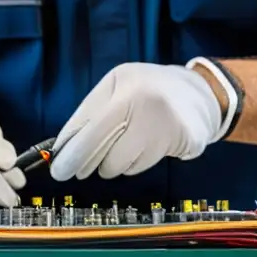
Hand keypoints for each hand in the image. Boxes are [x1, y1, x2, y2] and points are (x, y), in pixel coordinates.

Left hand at [49, 62, 222, 180]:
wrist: (199, 94)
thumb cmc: (148, 90)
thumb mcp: (118, 86)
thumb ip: (91, 111)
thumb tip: (64, 144)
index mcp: (126, 85)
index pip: (90, 126)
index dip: (70, 151)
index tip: (57, 167)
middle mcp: (146, 103)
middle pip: (102, 149)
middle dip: (82, 163)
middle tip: (71, 171)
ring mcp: (164, 124)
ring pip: (118, 163)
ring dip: (111, 162)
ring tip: (122, 143)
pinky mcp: (179, 143)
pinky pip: (139, 166)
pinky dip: (133, 162)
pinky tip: (141, 146)